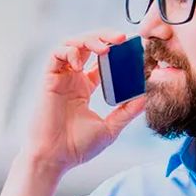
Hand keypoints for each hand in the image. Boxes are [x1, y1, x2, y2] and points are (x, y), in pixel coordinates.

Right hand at [27, 30, 146, 174]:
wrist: (55, 159)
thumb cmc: (77, 147)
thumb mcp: (111, 127)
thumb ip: (127, 111)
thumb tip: (147, 97)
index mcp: (85, 87)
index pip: (101, 60)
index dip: (115, 51)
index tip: (133, 50)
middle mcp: (73, 79)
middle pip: (87, 45)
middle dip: (104, 36)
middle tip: (122, 38)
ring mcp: (61, 78)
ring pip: (72, 44)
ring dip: (89, 40)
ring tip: (106, 48)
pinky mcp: (49, 80)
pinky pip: (56, 55)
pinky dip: (70, 53)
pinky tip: (81, 65)